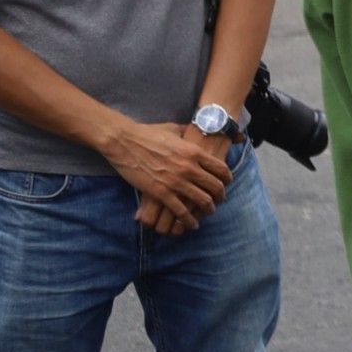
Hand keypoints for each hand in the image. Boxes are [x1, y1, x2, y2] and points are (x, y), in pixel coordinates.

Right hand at [103, 119, 231, 232]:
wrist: (124, 141)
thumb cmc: (147, 133)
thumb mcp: (173, 129)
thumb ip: (187, 132)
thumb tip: (195, 128)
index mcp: (194, 151)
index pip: (221, 169)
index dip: (227, 178)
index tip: (226, 183)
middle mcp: (189, 168)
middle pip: (216, 186)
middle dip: (220, 196)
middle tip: (219, 200)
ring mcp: (176, 181)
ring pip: (202, 201)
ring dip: (208, 209)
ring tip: (208, 212)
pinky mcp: (161, 193)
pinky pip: (181, 211)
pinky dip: (189, 220)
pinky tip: (192, 224)